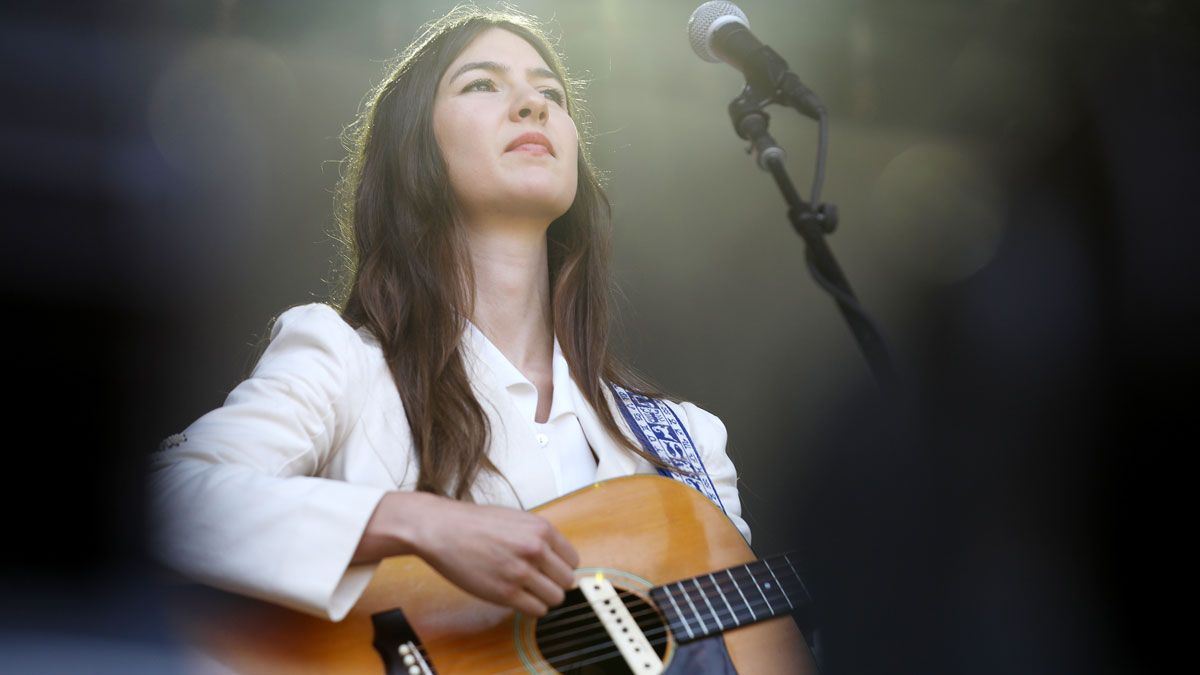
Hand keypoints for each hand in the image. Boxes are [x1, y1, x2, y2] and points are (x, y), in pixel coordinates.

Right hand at [368, 492, 580, 616]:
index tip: (550, 570)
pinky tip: (517, 597)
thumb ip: (539, 537)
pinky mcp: (505, 593)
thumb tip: (558, 560)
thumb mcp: (516, 519)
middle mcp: (535, 549)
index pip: (573, 560)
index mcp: (541, 529)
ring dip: (543, 597)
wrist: (441, 529)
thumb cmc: (474, 523)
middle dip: (554, 583)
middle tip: (537, 581)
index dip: (561, 567)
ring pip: (555, 598)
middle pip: (567, 581)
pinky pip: (536, 610)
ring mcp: (520, 572)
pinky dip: (530, 607)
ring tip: (526, 590)